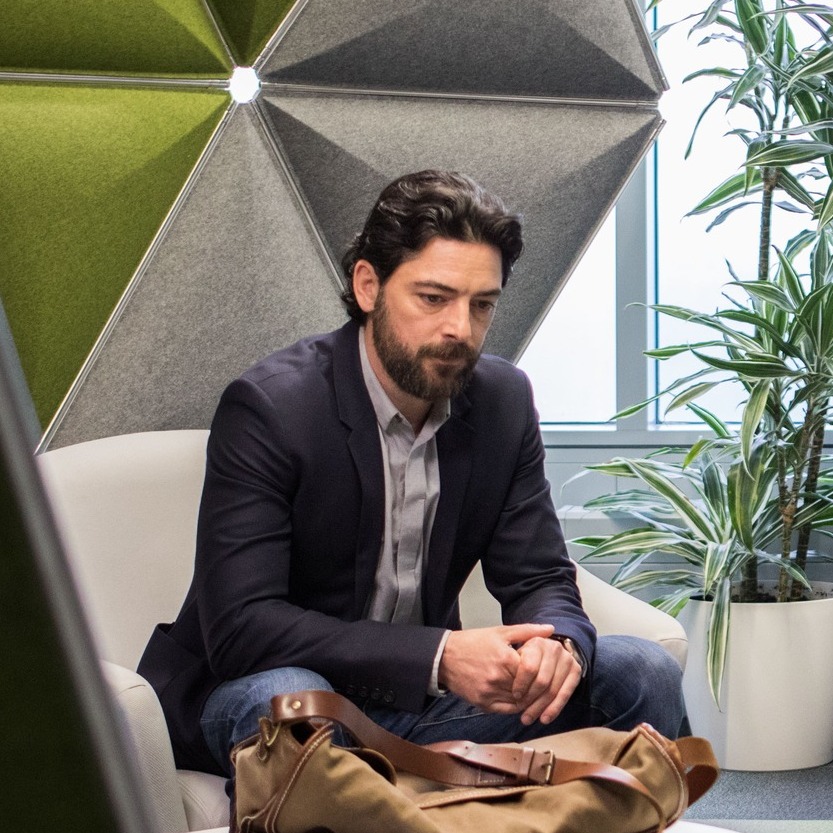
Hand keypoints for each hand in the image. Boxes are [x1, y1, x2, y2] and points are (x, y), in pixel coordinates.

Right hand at [437, 623, 554, 712]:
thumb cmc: (473, 642)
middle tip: (539, 681)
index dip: (540, 670)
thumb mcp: (500, 632)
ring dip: (528, 698)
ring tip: (529, 689)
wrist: (444, 657)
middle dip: (536, 686)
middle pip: (529, 689)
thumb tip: (551, 629)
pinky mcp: (483, 704)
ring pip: (520, 702)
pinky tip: (517, 697)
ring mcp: (490, 693)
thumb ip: (527, 631)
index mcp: (505, 659)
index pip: (534, 672)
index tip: (541, 667)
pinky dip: (516, 706)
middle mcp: (498, 679)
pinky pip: (507, 710)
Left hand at [512, 637, 581, 725]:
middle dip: (530, 700)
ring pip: (553, 690)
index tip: (515, 696)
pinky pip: (566, 693)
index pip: (529, 667)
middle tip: (521, 712)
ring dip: (540, 708)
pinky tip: (545, 719)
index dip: (522, 684)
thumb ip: (512, 662)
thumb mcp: (515, 651)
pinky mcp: (576, 670)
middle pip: (542, 681)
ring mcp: (567, 659)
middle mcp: (554, 648)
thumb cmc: (526, 655)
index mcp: (537, 642)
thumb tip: (511, 681)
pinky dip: (555, 708)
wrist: (549, 650)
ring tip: (528, 719)